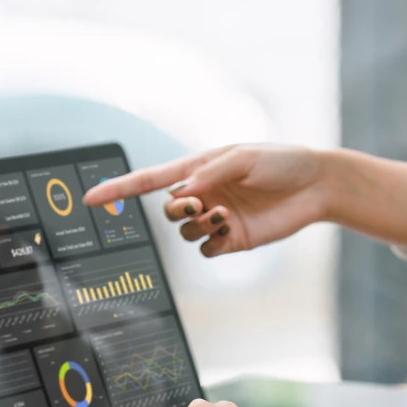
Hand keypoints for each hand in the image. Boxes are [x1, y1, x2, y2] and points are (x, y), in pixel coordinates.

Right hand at [82, 144, 331, 257]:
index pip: (150, 180)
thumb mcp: (243, 158)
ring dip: (199, 225)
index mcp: (199, 168)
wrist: (316, 186)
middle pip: (168, 210)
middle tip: (199, 204)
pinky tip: (231, 229)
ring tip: (225, 213)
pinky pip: (206, 249)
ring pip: (186, 232)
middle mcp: (203, 194)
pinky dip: (212, 242)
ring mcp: (217, 219)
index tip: (90, 198)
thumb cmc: (281, 162)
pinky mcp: (233, 240)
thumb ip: (210, 172)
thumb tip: (183, 191)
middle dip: (178, 210)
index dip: (119, 189)